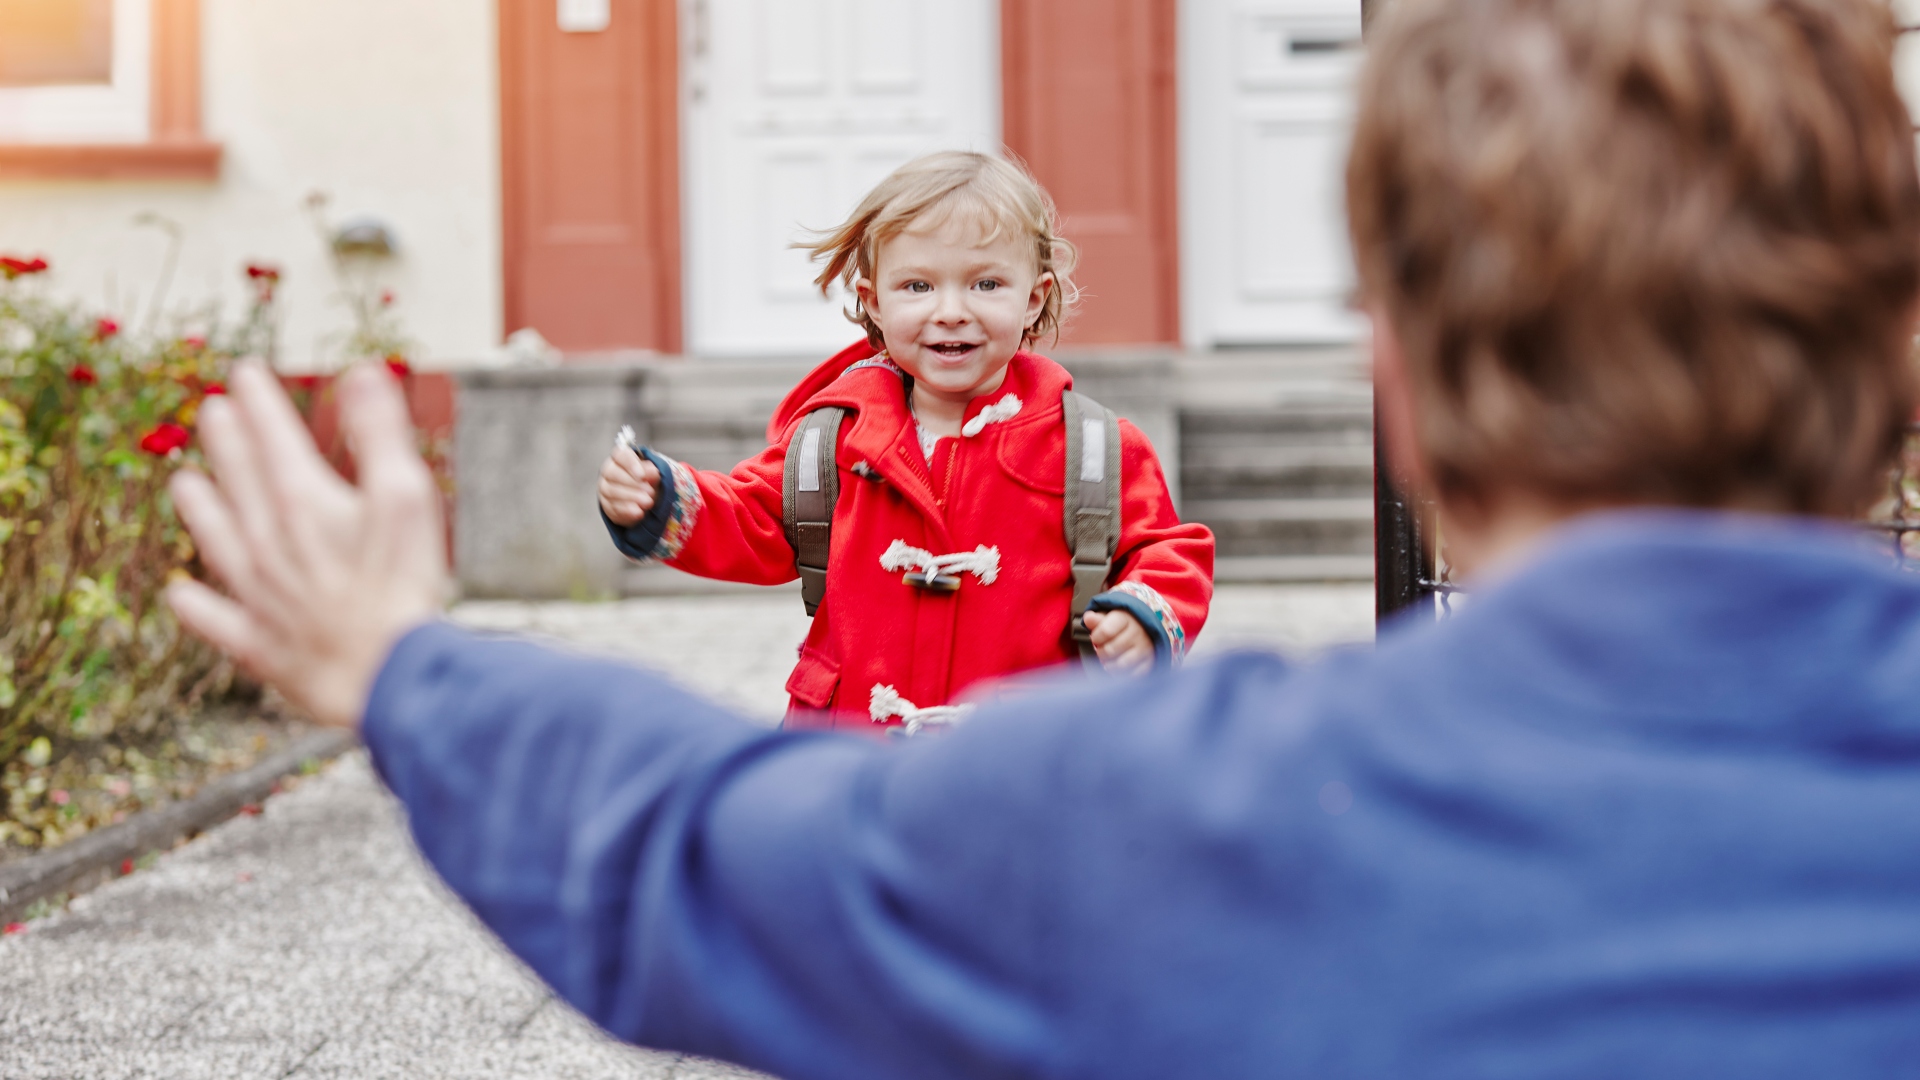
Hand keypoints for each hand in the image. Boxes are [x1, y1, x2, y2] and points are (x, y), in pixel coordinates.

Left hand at [165, 361, 449, 729]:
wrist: (386, 675)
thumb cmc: (403, 586)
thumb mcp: (406, 497)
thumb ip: (380, 433)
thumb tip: (362, 372)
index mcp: (303, 502)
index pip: (274, 438)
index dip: (259, 402)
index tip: (244, 371)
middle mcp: (268, 542)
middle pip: (240, 481)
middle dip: (226, 441)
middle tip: (211, 410)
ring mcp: (258, 594)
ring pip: (217, 541)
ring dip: (199, 508)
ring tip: (183, 482)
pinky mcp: (260, 642)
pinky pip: (217, 619)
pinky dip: (195, 605)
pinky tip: (180, 593)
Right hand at [598, 445, 659, 525]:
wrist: (642, 496)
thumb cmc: (646, 479)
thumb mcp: (652, 473)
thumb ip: (652, 471)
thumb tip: (653, 472)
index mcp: (620, 458)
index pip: (621, 455)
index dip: (631, 464)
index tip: (642, 475)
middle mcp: (608, 471)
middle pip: (613, 474)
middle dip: (633, 484)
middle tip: (650, 492)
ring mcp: (604, 489)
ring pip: (612, 492)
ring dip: (631, 498)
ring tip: (648, 502)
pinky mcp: (606, 505)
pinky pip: (612, 508)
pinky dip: (627, 511)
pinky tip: (638, 512)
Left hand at [1085, 609, 1154, 673]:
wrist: (1145, 629)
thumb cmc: (1121, 625)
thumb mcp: (1108, 617)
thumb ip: (1096, 619)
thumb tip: (1088, 619)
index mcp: (1126, 618)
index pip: (1105, 631)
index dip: (1096, 637)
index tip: (1095, 638)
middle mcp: (1137, 633)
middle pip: (1111, 650)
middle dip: (1101, 653)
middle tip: (1102, 651)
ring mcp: (1145, 648)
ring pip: (1122, 664)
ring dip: (1110, 665)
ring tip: (1108, 661)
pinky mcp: (1150, 661)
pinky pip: (1134, 674)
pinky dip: (1123, 675)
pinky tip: (1119, 668)